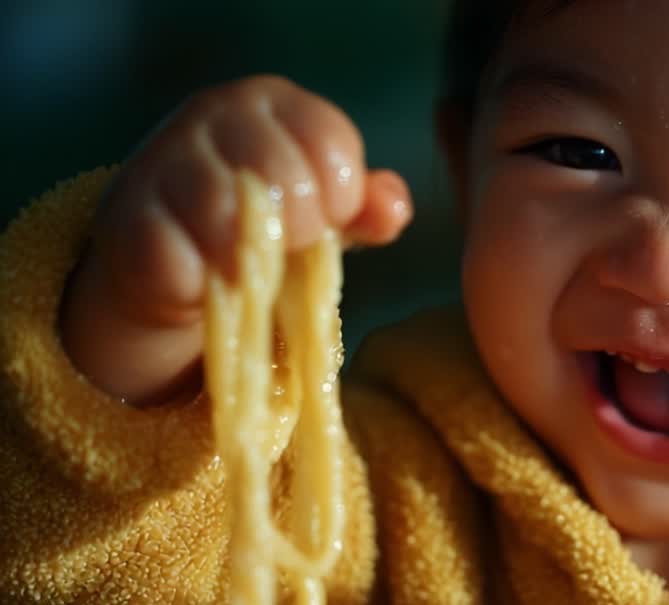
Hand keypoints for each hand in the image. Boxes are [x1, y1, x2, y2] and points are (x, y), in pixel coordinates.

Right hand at [61, 75, 412, 403]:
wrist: (172, 254)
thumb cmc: (266, 222)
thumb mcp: (325, 209)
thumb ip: (366, 207)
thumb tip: (392, 209)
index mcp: (273, 103)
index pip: (329, 141)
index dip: (340, 196)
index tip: (328, 217)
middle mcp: (214, 115)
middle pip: (282, 174)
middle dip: (299, 227)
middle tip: (287, 246)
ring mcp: (162, 159)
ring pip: (226, 215)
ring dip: (252, 260)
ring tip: (249, 268)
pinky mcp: (124, 218)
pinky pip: (178, 260)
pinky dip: (203, 285)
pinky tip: (205, 284)